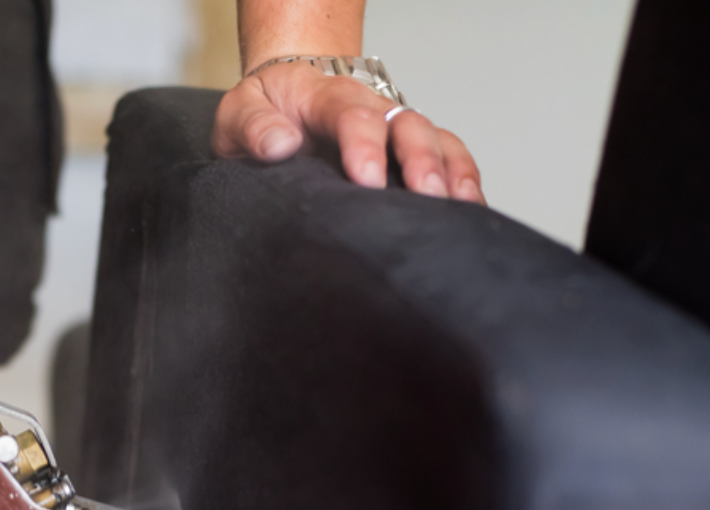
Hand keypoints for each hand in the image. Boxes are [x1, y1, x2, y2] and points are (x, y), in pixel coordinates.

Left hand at [213, 61, 484, 203]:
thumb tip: (280, 145)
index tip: (366, 180)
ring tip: (459, 207)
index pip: (353, 114)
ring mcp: (394, 130)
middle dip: (421, 158)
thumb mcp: (239, 113)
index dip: (364, 144)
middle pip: (407, 124)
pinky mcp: (409, 153)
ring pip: (436, 139)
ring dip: (451, 171)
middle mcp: (371, 109)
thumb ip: (254, 127)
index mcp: (327, 98)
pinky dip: (464, 182)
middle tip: (426, 196)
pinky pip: (448, 159)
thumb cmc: (264, 113)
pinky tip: (470, 213)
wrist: (283, 100)